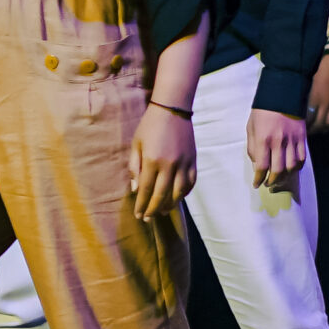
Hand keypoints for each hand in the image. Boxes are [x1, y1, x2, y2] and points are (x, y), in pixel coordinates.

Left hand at [131, 103, 198, 218]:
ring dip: (170, 205)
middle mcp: (169, 165)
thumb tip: (136, 189)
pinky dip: (184, 194)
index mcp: (152, 161)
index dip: (142, 205)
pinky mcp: (193, 161)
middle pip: (161, 195)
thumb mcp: (136, 145)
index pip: (146, 190)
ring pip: (179, 193)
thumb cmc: (149, 126)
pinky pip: (190, 183)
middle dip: (153, 210)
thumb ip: (134, 167)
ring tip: (162, 212)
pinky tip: (177, 198)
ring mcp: (184, 164)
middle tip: (148, 218)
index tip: (138, 215)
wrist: (172, 109)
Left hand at [248, 108, 308, 191]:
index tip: (256, 185)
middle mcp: (279, 141)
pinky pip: (302, 158)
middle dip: (272, 181)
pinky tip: (291, 169)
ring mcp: (293, 140)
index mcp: (263, 139)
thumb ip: (252, 147)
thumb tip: (257, 164)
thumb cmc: (262, 111)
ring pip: (292, 167)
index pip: (262, 166)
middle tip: (268, 184)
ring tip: (279, 179)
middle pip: (278, 170)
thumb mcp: (251, 127)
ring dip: (286, 177)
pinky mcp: (302, 137)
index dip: (259, 179)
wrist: (282, 94)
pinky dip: (297, 167)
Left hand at [308, 54, 328, 135]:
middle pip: (319, 123)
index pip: (309, 118)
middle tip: (307, 133)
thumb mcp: (311, 87)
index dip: (305, 125)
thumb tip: (304, 110)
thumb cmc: (320, 74)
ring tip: (316, 132)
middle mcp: (325, 104)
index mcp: (315, 99)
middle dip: (312, 130)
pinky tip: (327, 128)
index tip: (301, 128)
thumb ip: (309, 99)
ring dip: (322, 130)